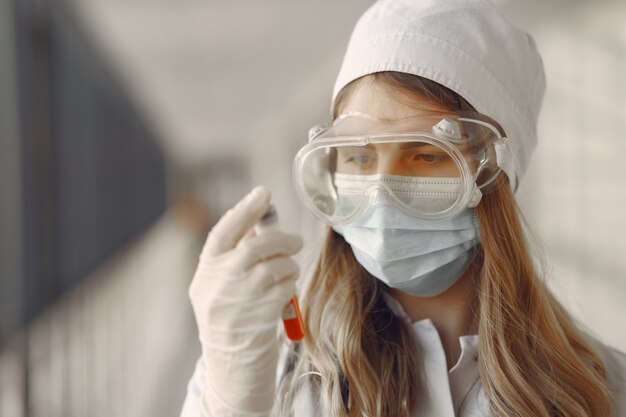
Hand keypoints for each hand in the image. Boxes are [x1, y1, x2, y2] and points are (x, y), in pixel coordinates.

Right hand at [188, 186, 302, 415]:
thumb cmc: (232, 317)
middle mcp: (217, 284)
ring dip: (289, 264)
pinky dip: (289, 286)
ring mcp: (237, 303)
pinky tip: (284, 292)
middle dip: (281, 239)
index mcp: (206, 270)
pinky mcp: (258, 319)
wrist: (231, 367)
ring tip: (288, 271)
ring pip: (274, 267)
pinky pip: (284, 289)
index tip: (263, 192)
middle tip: (296, 240)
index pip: (224, 231)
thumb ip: (236, 255)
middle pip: (255, 247)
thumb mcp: (221, 284)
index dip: (245, 209)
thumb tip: (263, 220)